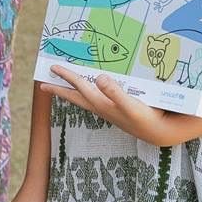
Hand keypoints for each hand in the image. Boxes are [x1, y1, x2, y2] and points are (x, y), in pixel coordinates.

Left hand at [42, 67, 194, 146]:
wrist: (159, 133)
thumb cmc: (146, 118)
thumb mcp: (132, 104)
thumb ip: (115, 92)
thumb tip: (98, 78)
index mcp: (102, 103)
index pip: (80, 86)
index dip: (67, 76)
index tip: (53, 68)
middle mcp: (101, 107)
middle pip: (75, 97)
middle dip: (60, 89)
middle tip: (43, 84)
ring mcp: (107, 110)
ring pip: (83, 99)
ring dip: (72, 91)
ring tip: (62, 86)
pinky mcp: (115, 111)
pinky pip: (94, 99)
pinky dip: (87, 93)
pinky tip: (90, 90)